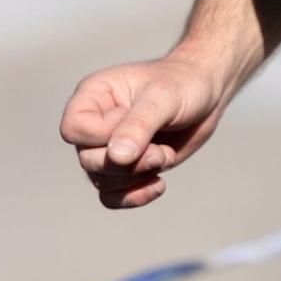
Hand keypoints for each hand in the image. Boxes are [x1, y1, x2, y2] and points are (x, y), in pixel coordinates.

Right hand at [59, 54, 229, 208]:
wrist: (205, 95)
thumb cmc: (182, 83)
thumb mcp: (163, 98)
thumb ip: (138, 125)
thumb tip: (116, 157)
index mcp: (93, 95)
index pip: (74, 129)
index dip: (103, 137)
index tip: (139, 125)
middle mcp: (94, 123)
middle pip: (87, 160)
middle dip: (127, 163)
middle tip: (160, 151)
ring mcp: (108, 147)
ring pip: (100, 181)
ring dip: (136, 177)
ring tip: (165, 155)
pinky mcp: (125, 168)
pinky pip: (112, 196)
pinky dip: (134, 196)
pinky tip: (159, 184)